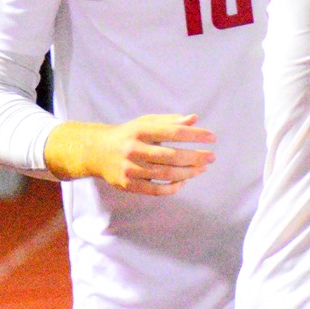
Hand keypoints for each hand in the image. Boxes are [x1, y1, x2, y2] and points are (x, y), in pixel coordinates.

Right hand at [48, 114, 216, 195]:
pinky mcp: (127, 184)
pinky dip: (173, 187)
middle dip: (196, 157)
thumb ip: (170, 121)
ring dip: (189, 172)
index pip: (173, 132)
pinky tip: (184, 181)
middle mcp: (133, 149)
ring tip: (202, 168)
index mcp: (140, 130)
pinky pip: (155, 190)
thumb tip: (194, 119)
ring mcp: (129, 168)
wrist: (96, 151)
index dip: (195, 135)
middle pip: (172, 156)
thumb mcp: (146, 123)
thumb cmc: (129, 135)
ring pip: (166, 174)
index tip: (213, 137)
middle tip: (212, 157)